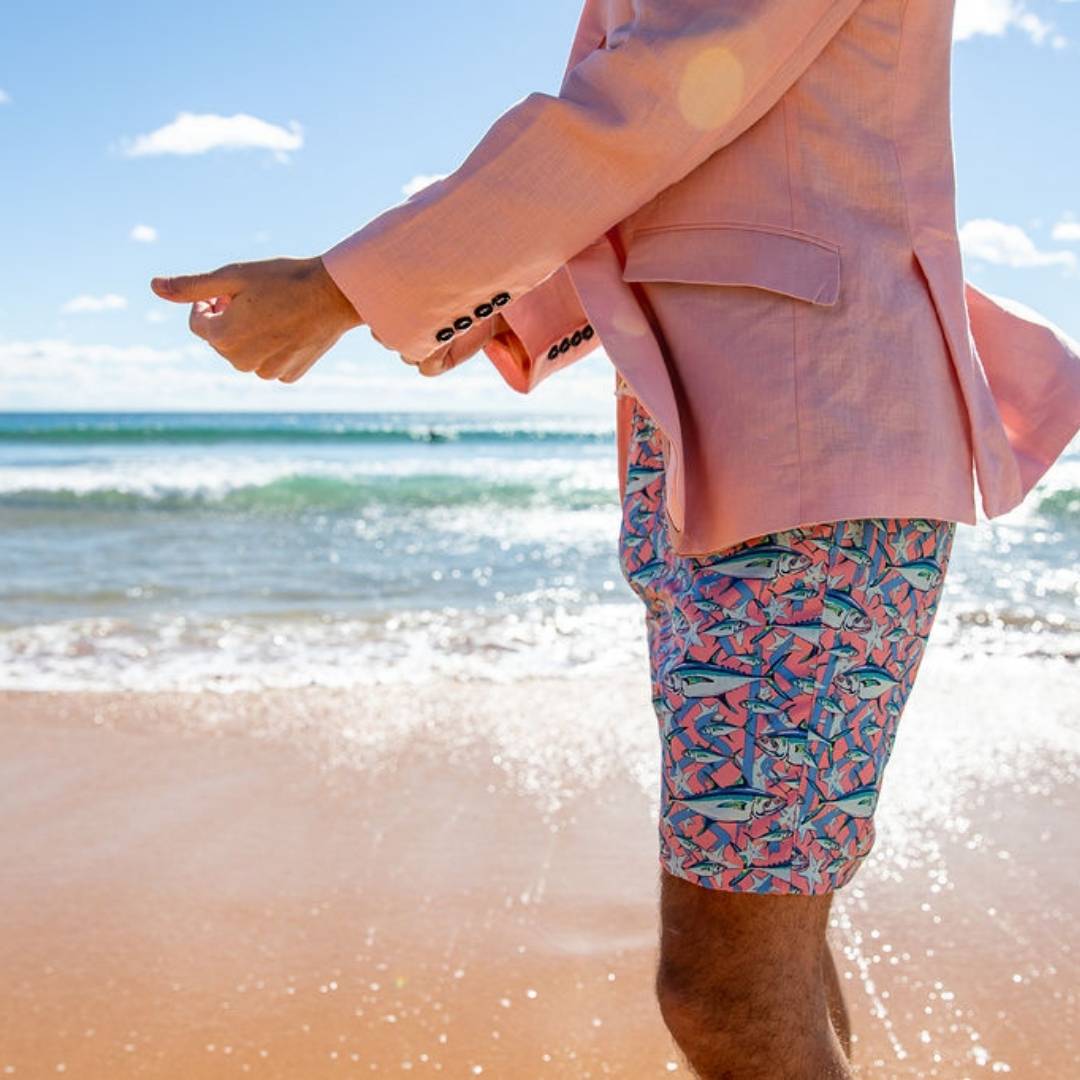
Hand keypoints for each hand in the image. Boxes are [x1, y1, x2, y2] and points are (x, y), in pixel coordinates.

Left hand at [149, 256, 364, 382]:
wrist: (335, 295)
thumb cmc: (284, 279)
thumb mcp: (234, 275)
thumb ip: (192, 286)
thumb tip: (154, 286)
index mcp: (223, 337)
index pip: (198, 323)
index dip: (210, 302)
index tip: (230, 288)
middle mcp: (242, 361)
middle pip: (221, 340)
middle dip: (230, 319)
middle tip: (256, 297)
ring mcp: (268, 372)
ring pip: (246, 353)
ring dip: (251, 334)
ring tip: (275, 312)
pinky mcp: (290, 375)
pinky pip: (270, 362)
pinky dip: (274, 347)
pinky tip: (290, 328)